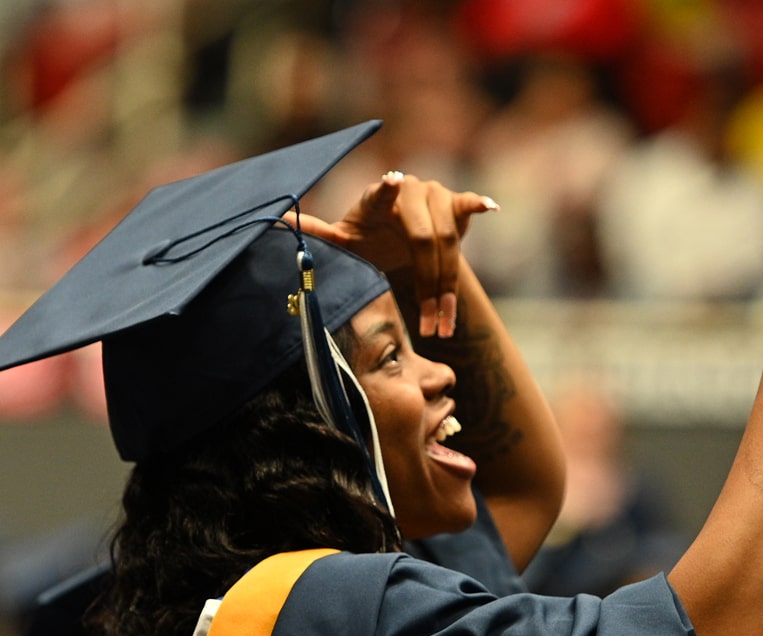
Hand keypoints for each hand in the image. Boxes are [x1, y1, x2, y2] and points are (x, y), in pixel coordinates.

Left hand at [287, 173, 497, 338]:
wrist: (397, 237)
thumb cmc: (366, 241)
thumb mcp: (342, 244)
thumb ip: (315, 235)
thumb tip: (272, 223)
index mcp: (373, 200)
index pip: (378, 196)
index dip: (385, 191)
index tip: (391, 182)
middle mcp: (406, 190)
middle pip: (423, 240)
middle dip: (428, 287)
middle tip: (429, 326)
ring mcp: (433, 193)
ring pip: (448, 243)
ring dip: (447, 288)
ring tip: (442, 325)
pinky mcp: (455, 203)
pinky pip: (468, 205)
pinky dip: (478, 206)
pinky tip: (490, 208)